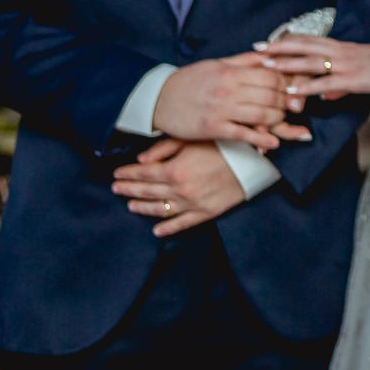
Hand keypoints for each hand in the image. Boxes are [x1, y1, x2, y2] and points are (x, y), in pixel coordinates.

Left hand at [112, 139, 245, 237]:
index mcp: (175, 169)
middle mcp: (180, 189)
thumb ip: (164, 148)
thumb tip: (141, 159)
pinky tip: (156, 230)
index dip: (128, 173)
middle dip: (129, 189)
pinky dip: (168, 228)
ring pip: (160, 209)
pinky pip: (182, 224)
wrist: (253, 161)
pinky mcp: (206, 212)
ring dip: (142, 207)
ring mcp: (192, 203)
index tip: (117, 173)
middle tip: (116, 188)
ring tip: (130, 205)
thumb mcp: (192, 139)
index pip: (143, 173)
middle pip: (147, 191)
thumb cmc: (223, 145)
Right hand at [152, 52, 311, 150]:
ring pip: (261, 115)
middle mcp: (227, 89)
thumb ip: (244, 61)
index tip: (292, 88)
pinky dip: (262, 139)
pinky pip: (243, 134)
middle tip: (292, 106)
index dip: (286, 83)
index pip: (271, 76)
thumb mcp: (216, 64)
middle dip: (285, 102)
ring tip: (281, 120)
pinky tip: (274, 142)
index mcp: (230, 72)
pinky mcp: (213, 128)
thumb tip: (271, 56)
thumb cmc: (189, 81)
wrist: (157, 99)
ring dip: (277, 119)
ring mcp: (220, 110)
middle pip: (270, 95)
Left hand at [258, 34, 369, 100]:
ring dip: (286, 63)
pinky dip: (306, 88)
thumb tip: (324, 96)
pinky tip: (291, 92)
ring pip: (309, 62)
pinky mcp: (351, 79)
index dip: (287, 40)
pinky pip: (324, 83)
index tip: (268, 41)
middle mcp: (339, 51)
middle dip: (279, 46)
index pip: (308, 40)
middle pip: (303, 45)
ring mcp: (344, 64)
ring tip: (267, 65)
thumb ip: (338, 84)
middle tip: (257, 48)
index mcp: (340, 46)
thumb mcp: (359, 71)